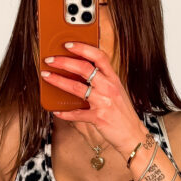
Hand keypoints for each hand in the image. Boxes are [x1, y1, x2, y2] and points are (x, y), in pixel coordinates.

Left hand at [41, 41, 146, 158]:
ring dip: (58, 81)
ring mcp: (103, 102)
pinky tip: (57, 111)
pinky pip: (77, 114)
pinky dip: (65, 113)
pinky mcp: (98, 118)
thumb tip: (81, 73)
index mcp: (114, 79)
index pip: (99, 56)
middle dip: (64, 62)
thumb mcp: (117, 92)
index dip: (83, 48)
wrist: (133, 135)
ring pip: (76, 87)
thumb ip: (103, 81)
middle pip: (84, 68)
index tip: (68, 44)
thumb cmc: (123, 114)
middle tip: (50, 60)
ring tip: (47, 76)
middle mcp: (109, 88)